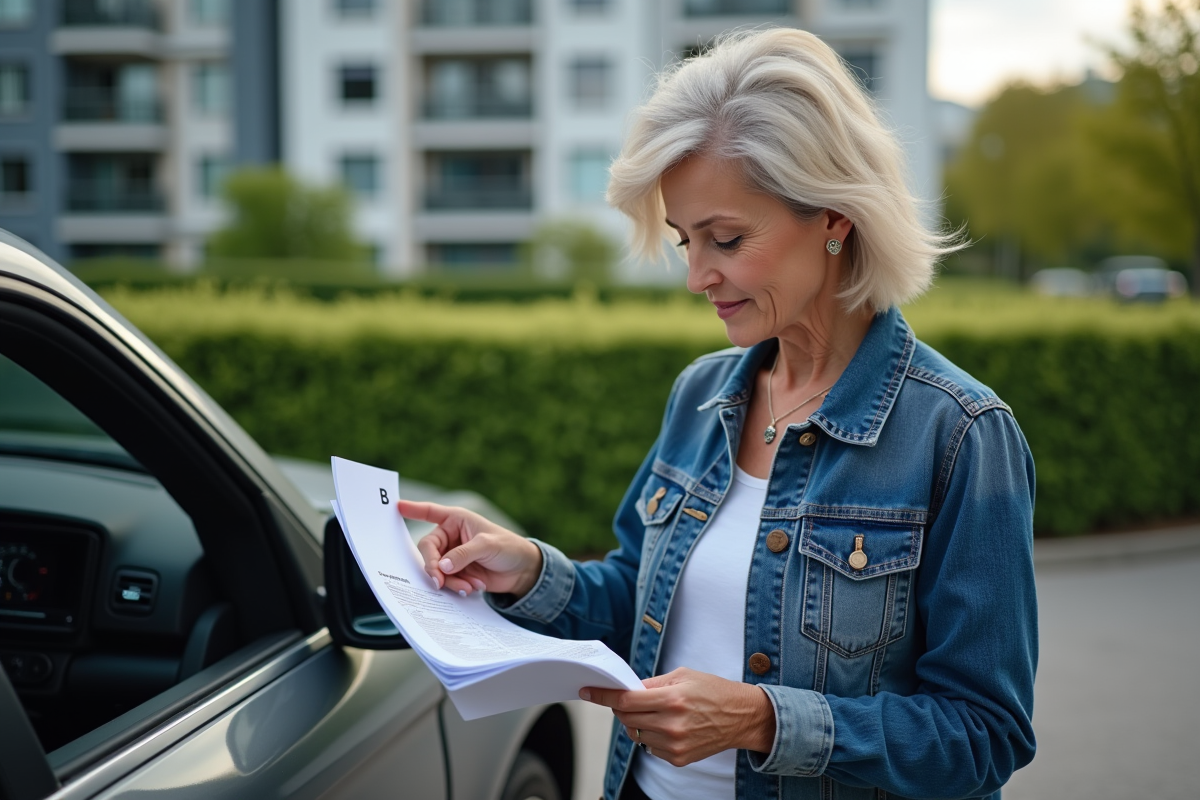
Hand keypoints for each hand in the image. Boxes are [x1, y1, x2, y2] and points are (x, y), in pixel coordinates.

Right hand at [399, 500, 542, 597]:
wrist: (522, 571)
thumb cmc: (508, 547)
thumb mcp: (487, 546)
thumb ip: (463, 554)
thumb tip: (441, 566)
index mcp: (456, 520)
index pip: (430, 512)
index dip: (413, 509)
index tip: (397, 506)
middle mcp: (450, 537)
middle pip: (428, 551)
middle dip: (434, 567)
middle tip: (440, 581)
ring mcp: (452, 556)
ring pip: (437, 570)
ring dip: (451, 581)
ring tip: (469, 586)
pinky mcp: (456, 573)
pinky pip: (446, 582)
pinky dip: (458, 587)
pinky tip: (474, 587)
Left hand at [579, 668, 775, 765]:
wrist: (741, 717)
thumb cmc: (713, 691)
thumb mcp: (682, 676)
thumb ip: (652, 683)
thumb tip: (626, 688)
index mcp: (672, 699)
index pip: (626, 699)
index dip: (603, 696)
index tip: (587, 692)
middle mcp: (671, 724)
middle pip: (626, 718)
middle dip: (621, 707)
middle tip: (627, 699)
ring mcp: (674, 744)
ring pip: (635, 734)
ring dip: (636, 722)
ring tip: (655, 712)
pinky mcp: (677, 758)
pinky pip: (649, 747)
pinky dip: (650, 736)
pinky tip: (667, 726)